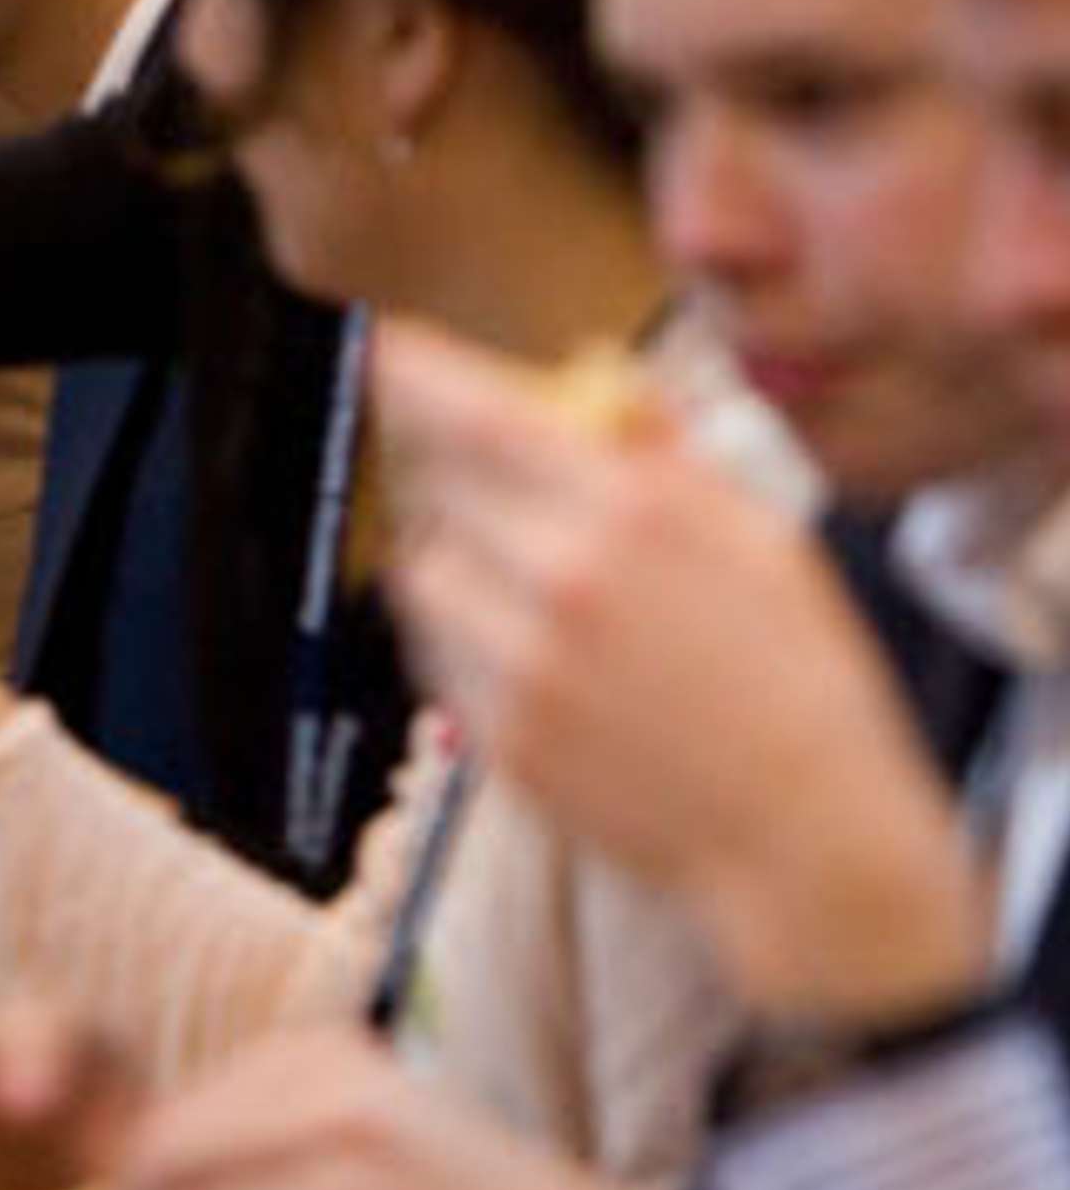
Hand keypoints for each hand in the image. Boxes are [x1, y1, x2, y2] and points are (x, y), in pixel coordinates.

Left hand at [377, 316, 986, 1020]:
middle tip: (496, 495)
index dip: (414, 373)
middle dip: (453, 477)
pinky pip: (435, 655)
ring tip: (524, 586)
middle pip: (435, 487)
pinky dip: (462, 639)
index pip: (480, 414)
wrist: (808, 839)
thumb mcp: (761, 540)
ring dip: (451, 561)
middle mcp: (562, 578)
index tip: (381, 350)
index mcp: (632, 512)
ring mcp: (522, 663)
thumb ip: (665, 453)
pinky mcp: (499, 735)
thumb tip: (601, 378)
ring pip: (420, 571)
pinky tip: (534, 657)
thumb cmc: (800, 682)